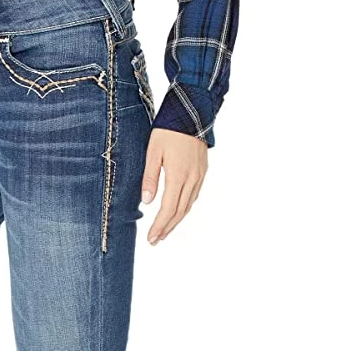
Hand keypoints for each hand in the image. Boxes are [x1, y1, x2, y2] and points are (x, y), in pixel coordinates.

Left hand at [141, 129, 207, 244]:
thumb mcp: (153, 151)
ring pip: (188, 205)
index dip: (159, 226)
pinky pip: (194, 195)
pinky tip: (177, 211)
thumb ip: (150, 177)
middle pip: (180, 211)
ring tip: (165, 231)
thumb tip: (146, 202)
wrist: (193, 109)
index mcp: (178, 175)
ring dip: (176, 220)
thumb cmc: (169, 127)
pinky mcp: (203, 170)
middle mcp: (192, 178)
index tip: (151, 238)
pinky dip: (185, 207)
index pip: (168, 209)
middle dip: (167, 228)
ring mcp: (200, 174)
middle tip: (156, 240)